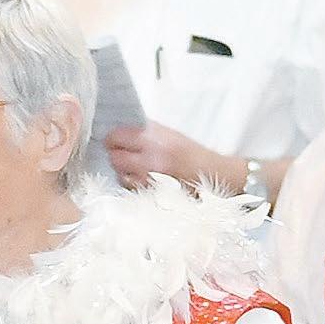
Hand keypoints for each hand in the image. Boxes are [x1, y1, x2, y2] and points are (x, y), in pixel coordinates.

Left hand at [105, 121, 225, 188]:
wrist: (213, 173)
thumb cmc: (191, 154)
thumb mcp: (168, 134)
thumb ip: (144, 133)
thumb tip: (120, 133)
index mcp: (155, 135)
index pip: (117, 136)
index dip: (111, 139)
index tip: (111, 141)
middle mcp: (151, 153)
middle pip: (115, 157)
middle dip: (114, 157)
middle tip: (118, 156)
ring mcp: (152, 175)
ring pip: (121, 175)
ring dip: (122, 172)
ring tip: (132, 170)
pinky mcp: (154, 190)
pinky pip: (132, 188)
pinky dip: (132, 184)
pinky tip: (140, 180)